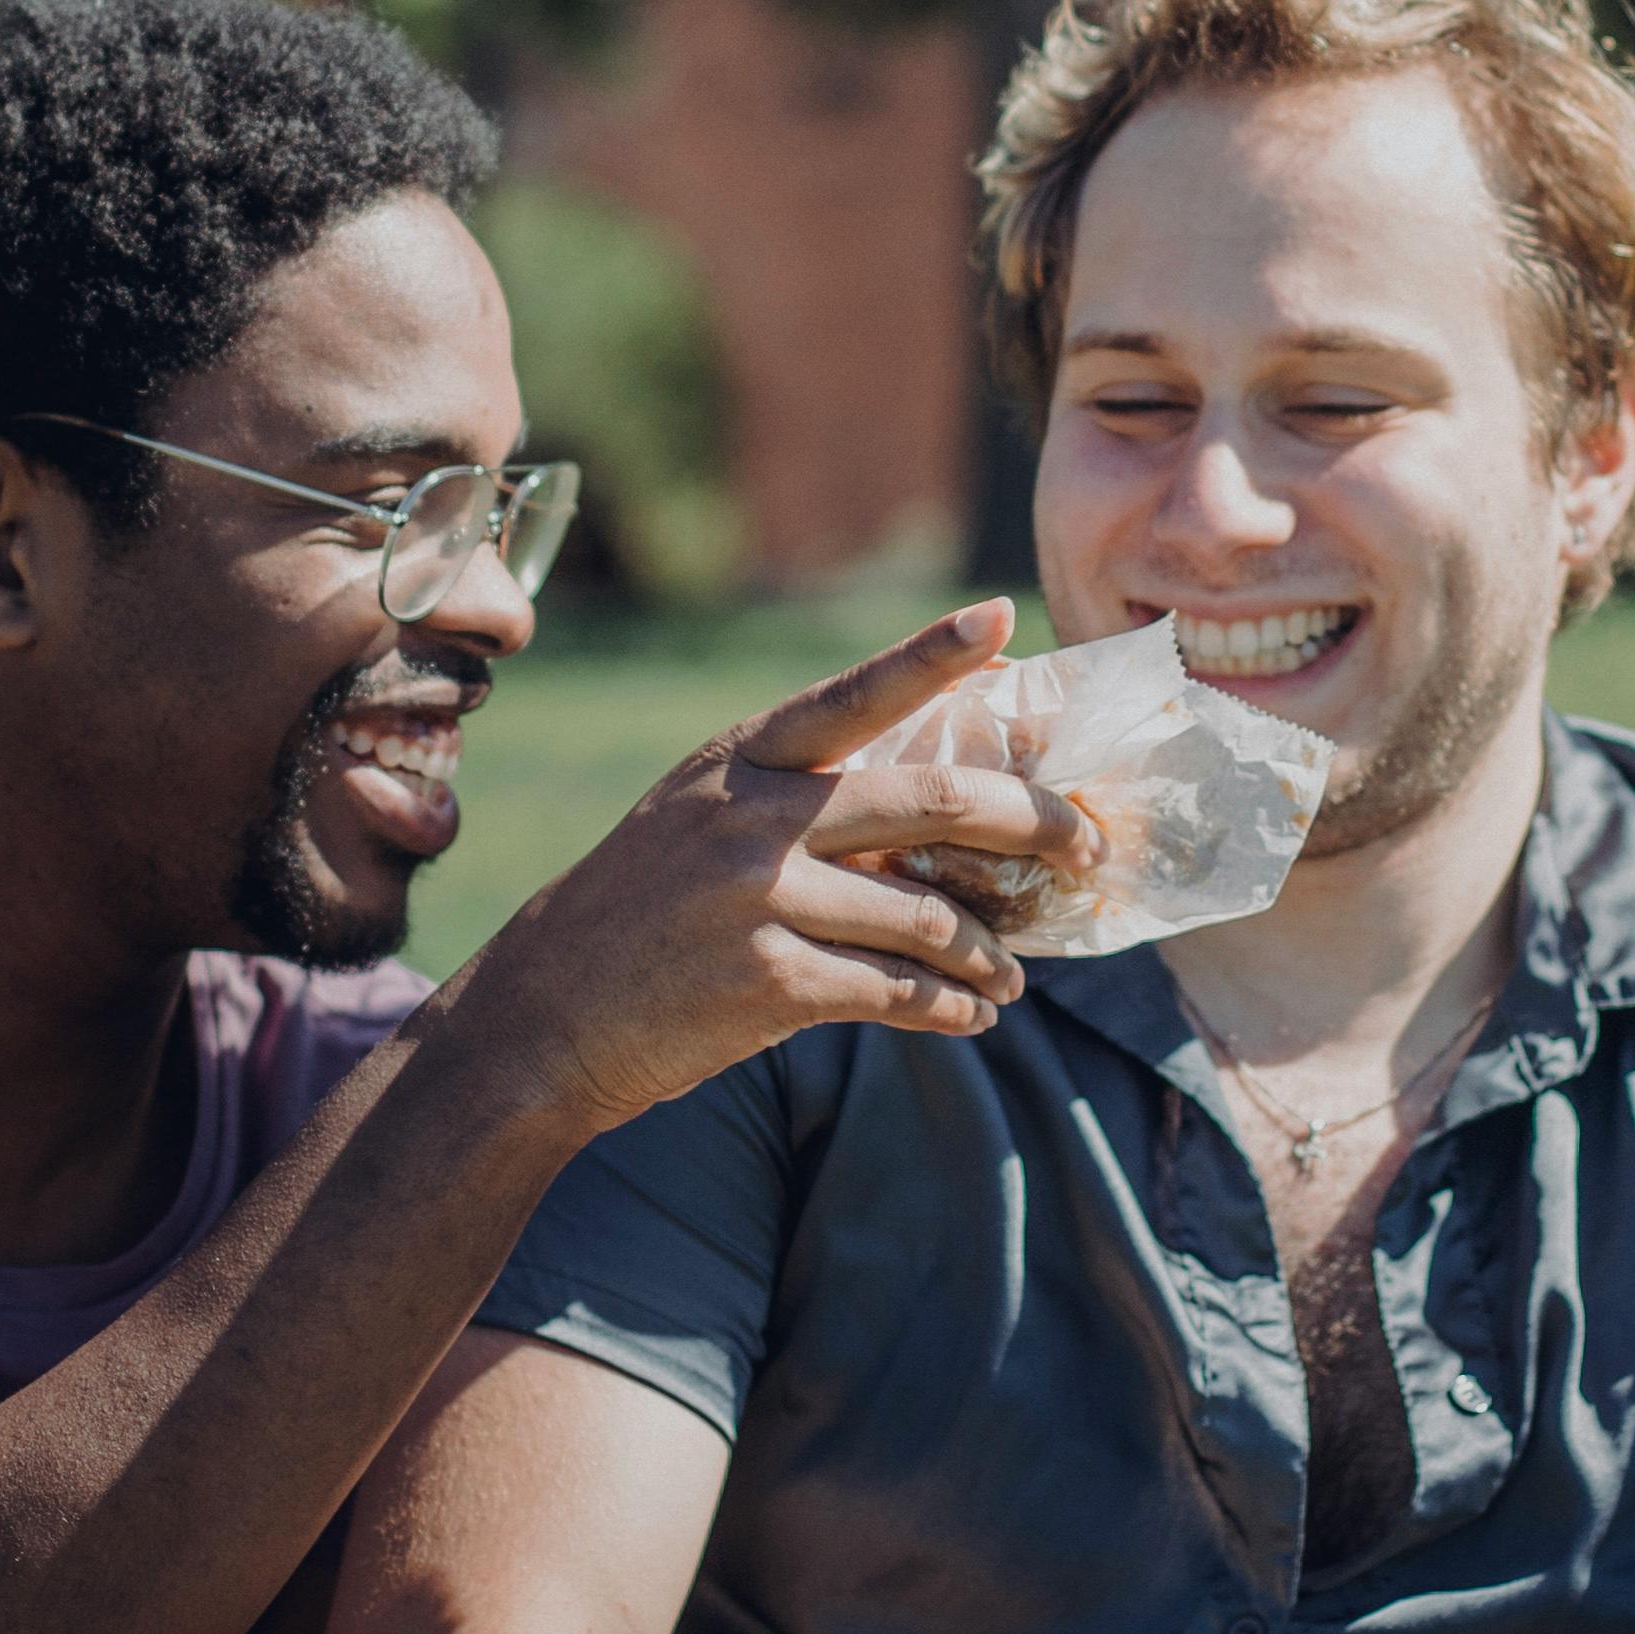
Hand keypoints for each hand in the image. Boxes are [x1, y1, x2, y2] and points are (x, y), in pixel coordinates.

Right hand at [442, 600, 1097, 1135]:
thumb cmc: (649, 910)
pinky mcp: (766, 986)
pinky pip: (897, 993)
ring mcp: (756, 900)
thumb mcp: (704, 819)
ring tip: (1013, 975)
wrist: (546, 1013)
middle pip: (935, 801)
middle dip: (1034, 822)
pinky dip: (949, 1009)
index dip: (931, 655)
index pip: (853, 694)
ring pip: (929, 914)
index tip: (1000, 617)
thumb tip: (951, 811)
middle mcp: (751, 817)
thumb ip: (804, 800)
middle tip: (1088, 846)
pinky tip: (969, 1016)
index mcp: (743, 760)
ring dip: (992, 951)